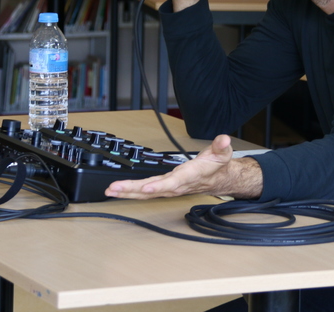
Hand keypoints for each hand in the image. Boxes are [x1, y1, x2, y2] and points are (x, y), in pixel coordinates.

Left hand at [104, 134, 262, 199]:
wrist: (218, 179)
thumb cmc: (216, 167)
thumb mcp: (222, 153)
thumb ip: (221, 146)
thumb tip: (223, 139)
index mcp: (189, 176)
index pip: (173, 183)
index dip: (160, 186)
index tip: (147, 188)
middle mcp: (177, 186)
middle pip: (152, 190)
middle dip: (132, 189)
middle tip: (114, 188)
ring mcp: (169, 189)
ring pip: (146, 193)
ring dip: (127, 192)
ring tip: (110, 190)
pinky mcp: (164, 188)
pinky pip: (145, 192)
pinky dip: (131, 192)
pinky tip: (119, 191)